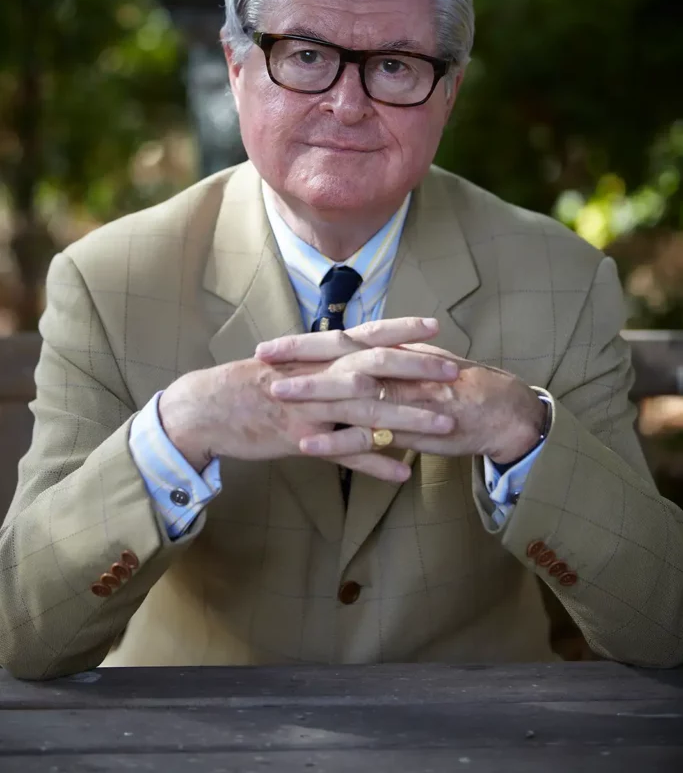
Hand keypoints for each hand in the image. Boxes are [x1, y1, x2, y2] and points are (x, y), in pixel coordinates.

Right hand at [158, 317, 456, 481]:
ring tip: (446, 426)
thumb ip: (322, 362)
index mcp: (319, 355)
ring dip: (410, 419)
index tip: (436, 325)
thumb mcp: (289, 364)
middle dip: (418, 368)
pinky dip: (376, 463)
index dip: (403, 329)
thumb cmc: (248, 385)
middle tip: (454, 371)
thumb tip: (351, 355)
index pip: (367, 334)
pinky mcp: (303, 439)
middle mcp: (320, 375)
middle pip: (377, 368)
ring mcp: (313, 407)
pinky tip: (404, 473)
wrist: (207, 408)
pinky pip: (346, 453)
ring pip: (370, 412)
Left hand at [261, 328, 545, 465]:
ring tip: (275, 396)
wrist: (500, 410)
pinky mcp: (409, 428)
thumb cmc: (457, 387)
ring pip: (349, 393)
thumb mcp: (418, 364)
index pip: (340, 341)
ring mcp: (400, 397)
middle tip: (261, 360)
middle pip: (338, 358)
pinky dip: (336, 442)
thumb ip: (386, 358)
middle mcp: (393, 368)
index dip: (303, 343)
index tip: (269, 345)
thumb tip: (354, 352)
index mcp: (391, 352)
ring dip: (311, 394)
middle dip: (298, 358)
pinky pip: (367, 437)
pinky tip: (308, 446)